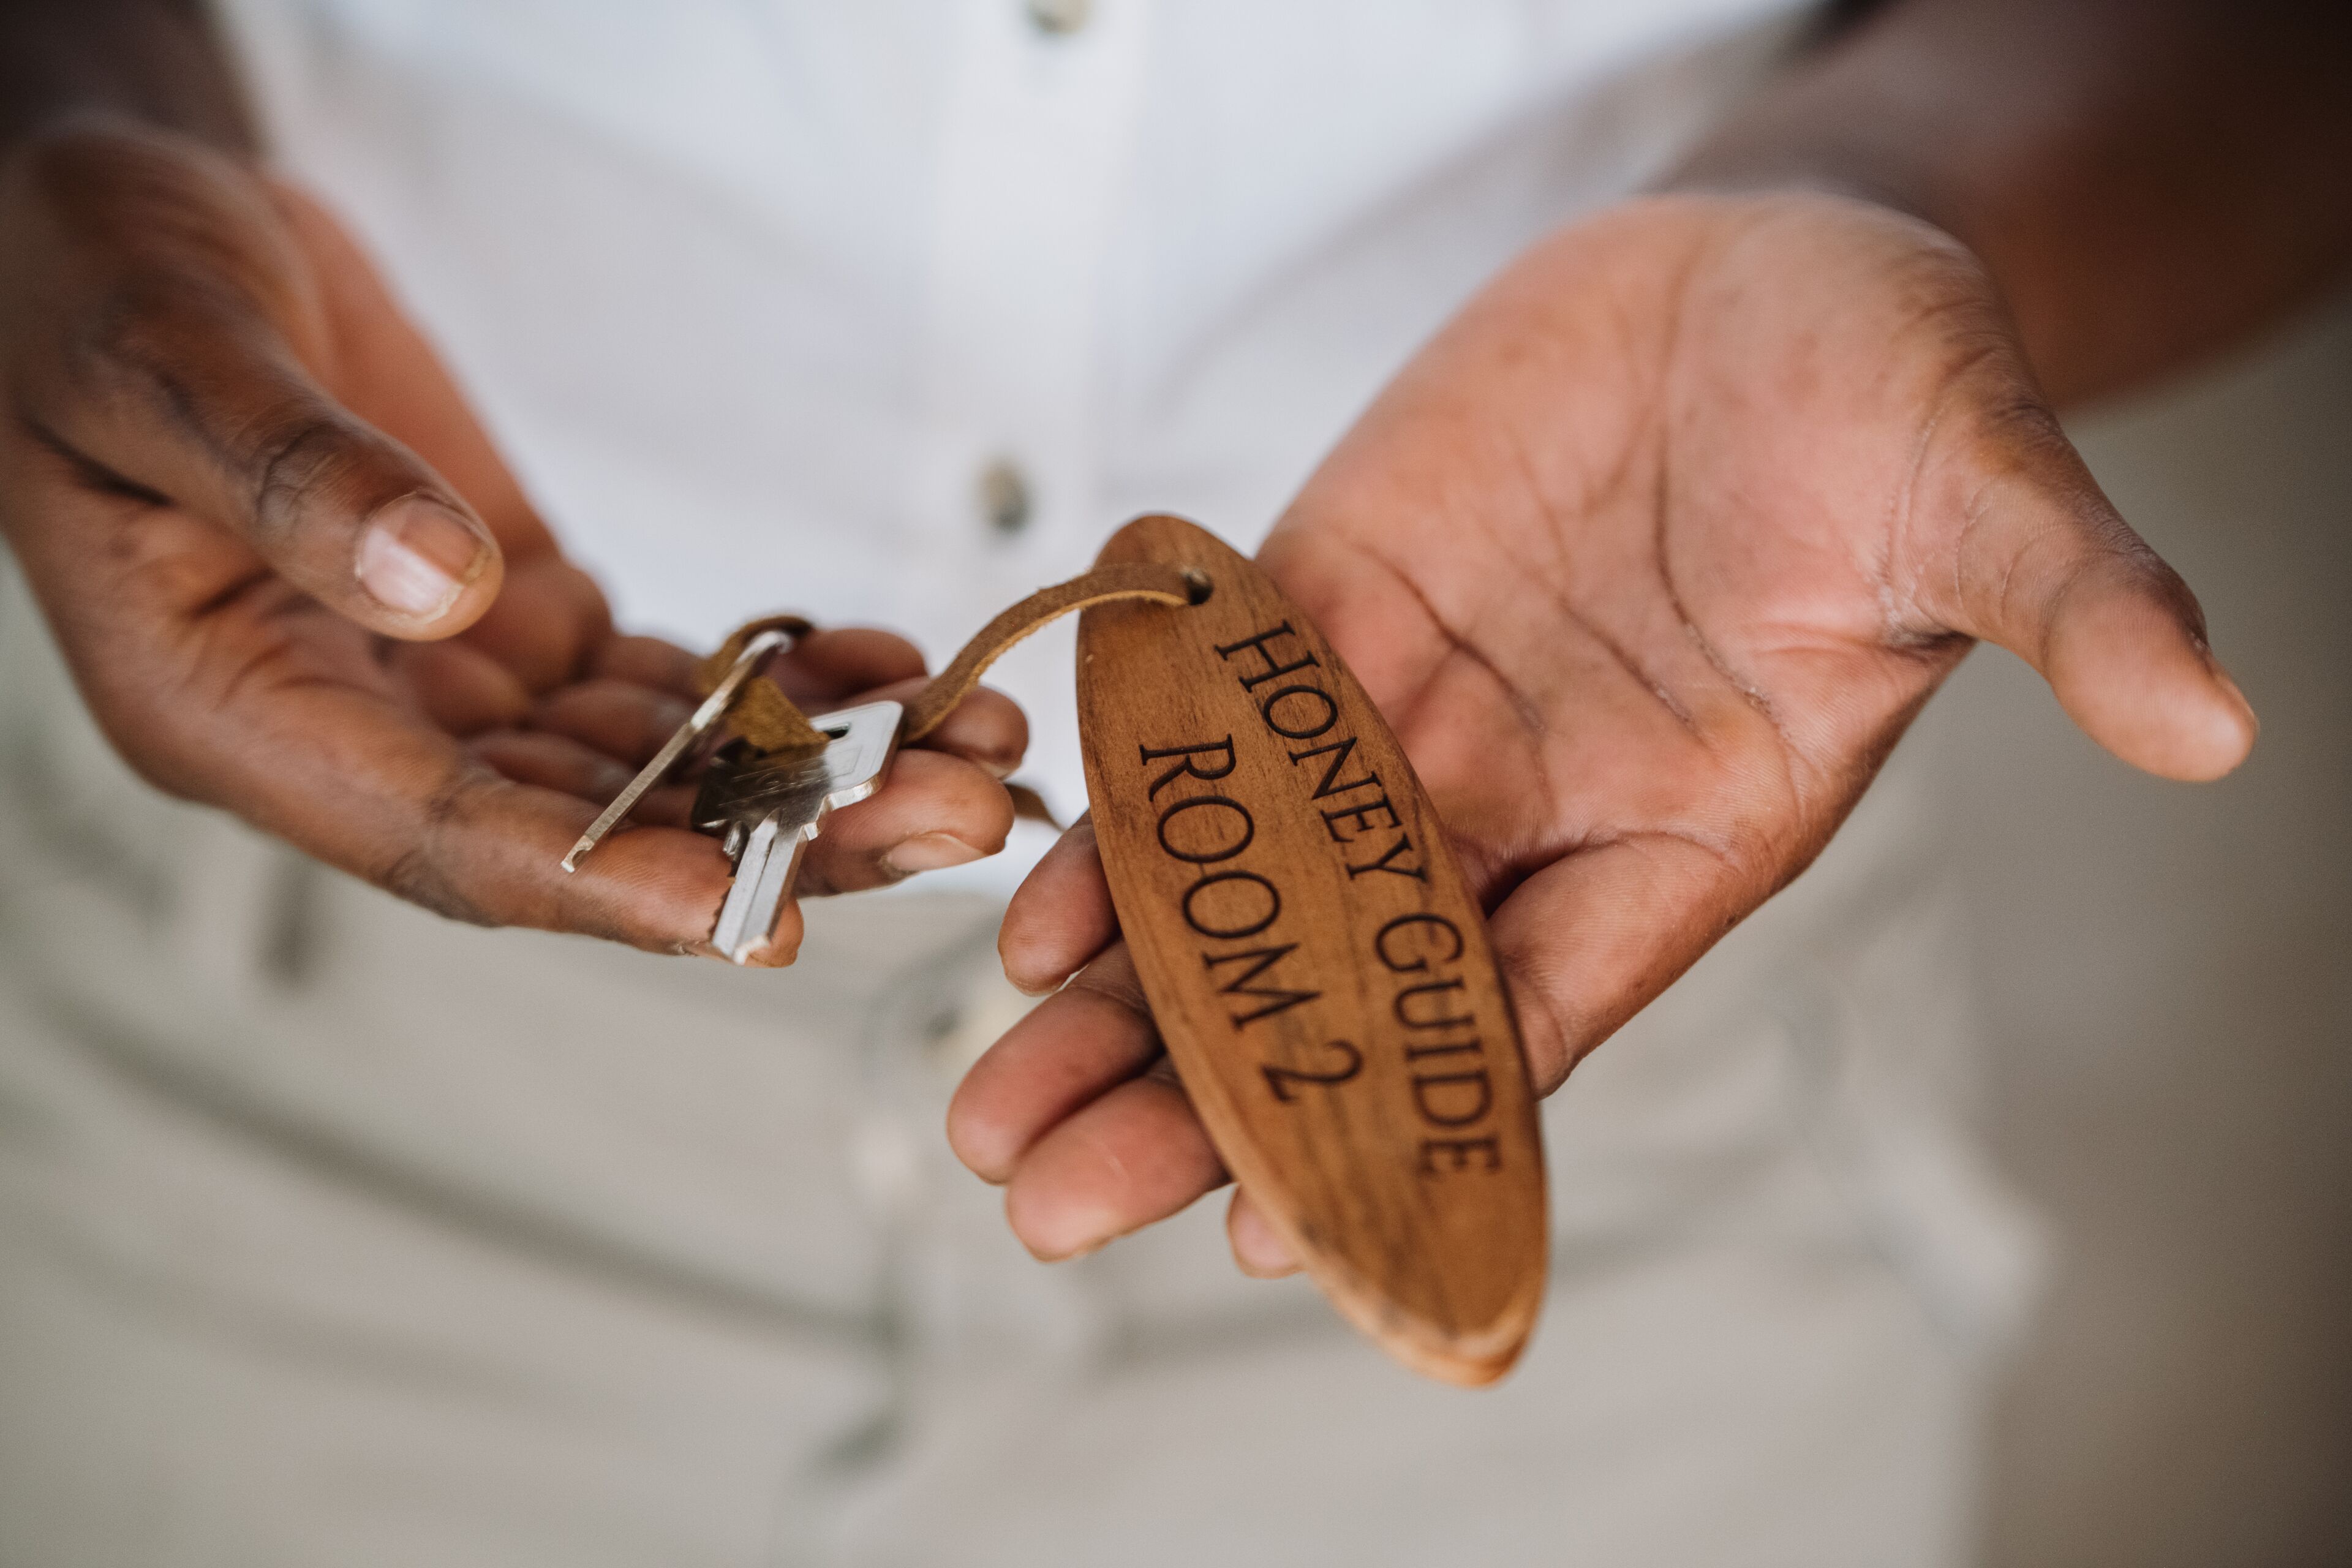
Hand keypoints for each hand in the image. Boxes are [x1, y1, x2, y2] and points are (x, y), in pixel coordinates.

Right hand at [0, 123, 1021, 961]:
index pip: (442, 839)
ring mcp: (449, 681)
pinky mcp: (518, 616)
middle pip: (595, 827)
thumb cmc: (85, 287)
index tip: (752, 908)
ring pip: (656, 766)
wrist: (127, 224)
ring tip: (974, 752)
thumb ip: (288, 477)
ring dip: (820, 767)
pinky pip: (668, 681)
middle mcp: (359, 726)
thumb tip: (440, 584)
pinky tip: (889, 669)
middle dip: (783, 833)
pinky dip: (780, 681)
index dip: (602, 881)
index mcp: (237, 712)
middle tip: (956, 818)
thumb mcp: (156, 358)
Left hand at [948, 191, 2256, 1267]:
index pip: (1532, 1014)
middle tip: (1055, 1200)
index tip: (1283, 1228)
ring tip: (996, 1110)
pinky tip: (1033, 907)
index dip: (1408, 1118)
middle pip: (1348, 986)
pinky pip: (1213, 737)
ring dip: (1123, 996)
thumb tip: (2214, 715)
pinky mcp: (1328, 605)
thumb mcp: (1981, 488)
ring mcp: (1418, 708)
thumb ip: (2062, 604)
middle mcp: (1534, 799)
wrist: (1773, 264)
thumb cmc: (1894, 392)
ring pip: (1249, 889)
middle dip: (1203, 1096)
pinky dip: (1131, 820)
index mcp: (1686, 830)